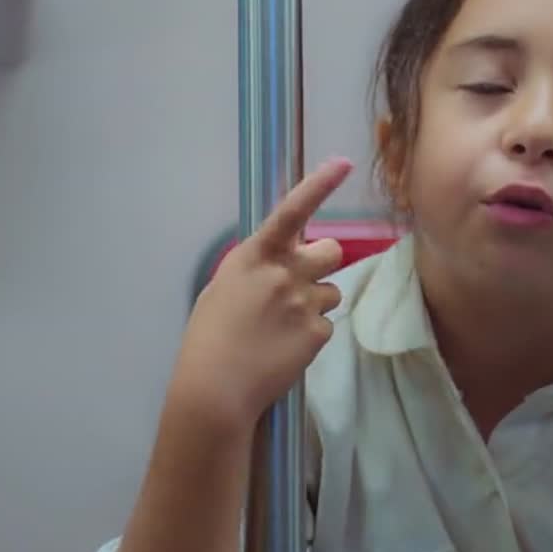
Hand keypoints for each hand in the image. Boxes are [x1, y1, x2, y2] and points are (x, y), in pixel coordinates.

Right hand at [171, 157, 352, 430]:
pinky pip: (325, 326)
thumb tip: (281, 263)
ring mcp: (305, 303)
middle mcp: (285, 272)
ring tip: (282, 328)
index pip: (292, 211)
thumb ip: (257, 269)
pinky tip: (284, 350)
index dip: (319, 185)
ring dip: (314, 304)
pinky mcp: (318, 333)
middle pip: (332, 250)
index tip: (343, 164)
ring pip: (330, 292)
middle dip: (323, 263)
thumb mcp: (223, 289)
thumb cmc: (209, 337)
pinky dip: (309, 336)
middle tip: (301, 283)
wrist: (216, 387)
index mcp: (255, 256)